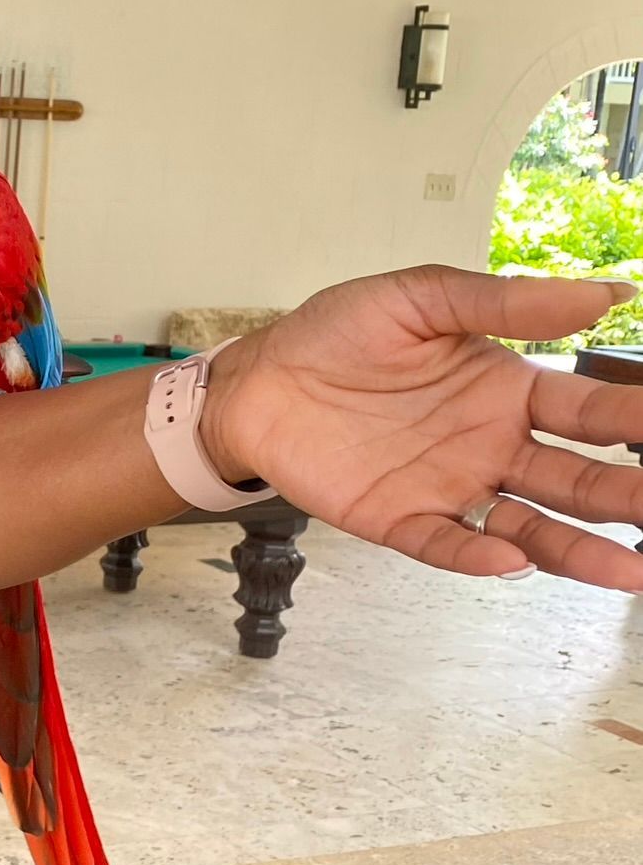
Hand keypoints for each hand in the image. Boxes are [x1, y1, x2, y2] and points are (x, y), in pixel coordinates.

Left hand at [200, 265, 642, 590]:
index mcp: (508, 391)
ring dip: (576, 548)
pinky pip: (446, 543)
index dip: (637, 421)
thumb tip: (606, 294)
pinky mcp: (399, 518)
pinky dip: (476, 554)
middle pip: (575, 479)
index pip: (592, 413)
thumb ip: (505, 304)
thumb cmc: (338, 333)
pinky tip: (509, 558)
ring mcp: (449, 487)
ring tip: (628, 570)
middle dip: (627, 497)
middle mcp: (492, 446)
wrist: (258, 379)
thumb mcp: (421, 299)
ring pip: (528, 526)